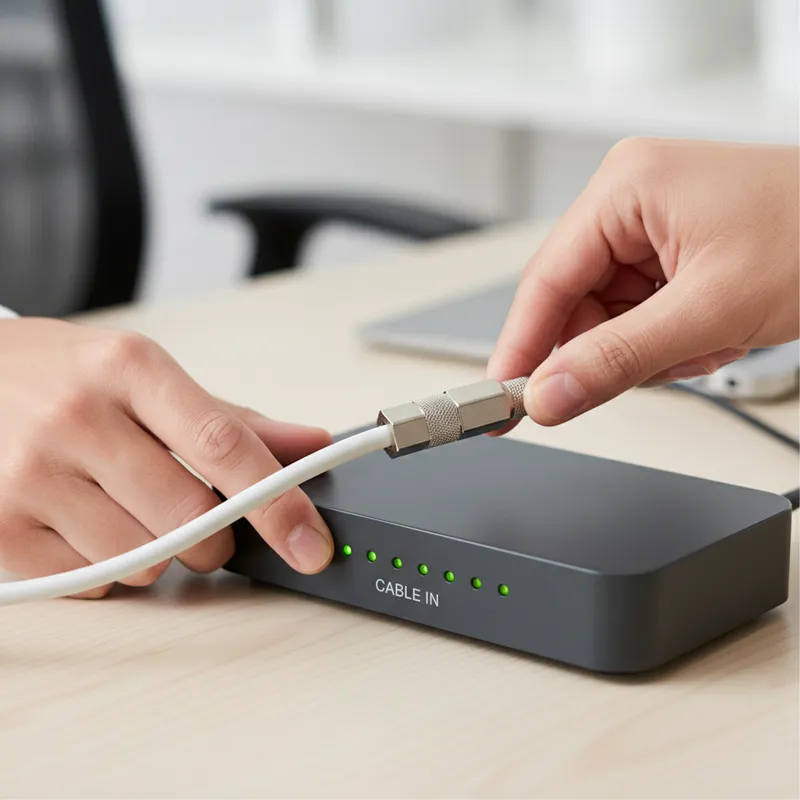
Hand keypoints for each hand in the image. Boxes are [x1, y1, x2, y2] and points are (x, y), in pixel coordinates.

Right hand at [0, 319, 333, 597]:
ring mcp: (30, 473)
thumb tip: (310, 445)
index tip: (311, 542)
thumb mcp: (143, 374)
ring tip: (128, 511)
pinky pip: (90, 584)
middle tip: (200, 519)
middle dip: (214, 537)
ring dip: (159, 555)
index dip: (278, 502)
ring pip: (143, 561)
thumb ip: (231, 417)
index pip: (224, 444)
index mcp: (130, 368)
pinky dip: (107, 572)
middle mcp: (78, 416)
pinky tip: (86, 528)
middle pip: (191, 517)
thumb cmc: (63, 375)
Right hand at [488, 138, 798, 424]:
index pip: (545, 281)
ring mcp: (650, 228)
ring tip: (707, 339)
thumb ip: (618, 359)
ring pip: (609, 318)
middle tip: (640, 375)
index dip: (520, 347)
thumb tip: (548, 395)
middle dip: (608, 349)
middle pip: (575, 304)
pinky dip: (670, 340)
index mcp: (624, 188)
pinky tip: (713, 331)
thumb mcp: (710, 309)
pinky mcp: (671, 252)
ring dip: (649, 348)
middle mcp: (629, 202)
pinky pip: (639, 316)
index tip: (501, 401)